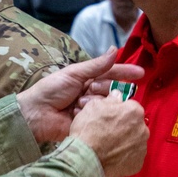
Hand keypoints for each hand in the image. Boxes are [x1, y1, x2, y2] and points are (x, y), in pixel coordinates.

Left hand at [18, 50, 144, 143]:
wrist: (36, 113)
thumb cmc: (51, 90)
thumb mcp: (74, 73)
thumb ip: (96, 65)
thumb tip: (115, 50)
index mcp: (87, 80)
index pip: (111, 74)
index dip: (125, 73)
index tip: (141, 73)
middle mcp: (90, 94)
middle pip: (110, 89)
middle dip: (102, 89)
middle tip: (90, 91)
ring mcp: (90, 110)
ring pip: (106, 104)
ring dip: (94, 102)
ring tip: (78, 104)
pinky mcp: (88, 126)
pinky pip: (99, 119)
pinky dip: (91, 116)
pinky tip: (80, 114)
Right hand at [69, 92, 148, 176]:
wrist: (85, 160)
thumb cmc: (89, 132)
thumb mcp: (94, 106)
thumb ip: (110, 99)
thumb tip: (116, 96)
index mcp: (134, 111)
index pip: (131, 106)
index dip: (120, 111)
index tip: (112, 116)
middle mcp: (142, 129)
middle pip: (135, 124)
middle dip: (125, 127)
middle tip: (109, 132)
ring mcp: (141, 148)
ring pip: (135, 141)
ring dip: (126, 142)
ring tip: (109, 146)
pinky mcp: (137, 163)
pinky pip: (133, 157)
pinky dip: (125, 156)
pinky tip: (113, 156)